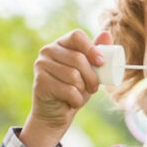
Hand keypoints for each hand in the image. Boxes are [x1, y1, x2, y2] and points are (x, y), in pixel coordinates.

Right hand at [20, 29, 110, 146]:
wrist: (55, 113)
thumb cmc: (73, 89)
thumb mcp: (88, 71)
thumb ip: (96, 53)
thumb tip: (106, 34)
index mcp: (61, 43)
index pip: (77, 36)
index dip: (91, 49)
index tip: (101, 63)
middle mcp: (48, 50)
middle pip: (78, 58)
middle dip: (92, 77)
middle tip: (94, 88)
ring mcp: (41, 65)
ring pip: (74, 75)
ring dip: (83, 90)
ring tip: (79, 94)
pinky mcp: (40, 81)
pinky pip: (68, 90)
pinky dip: (76, 99)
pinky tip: (71, 102)